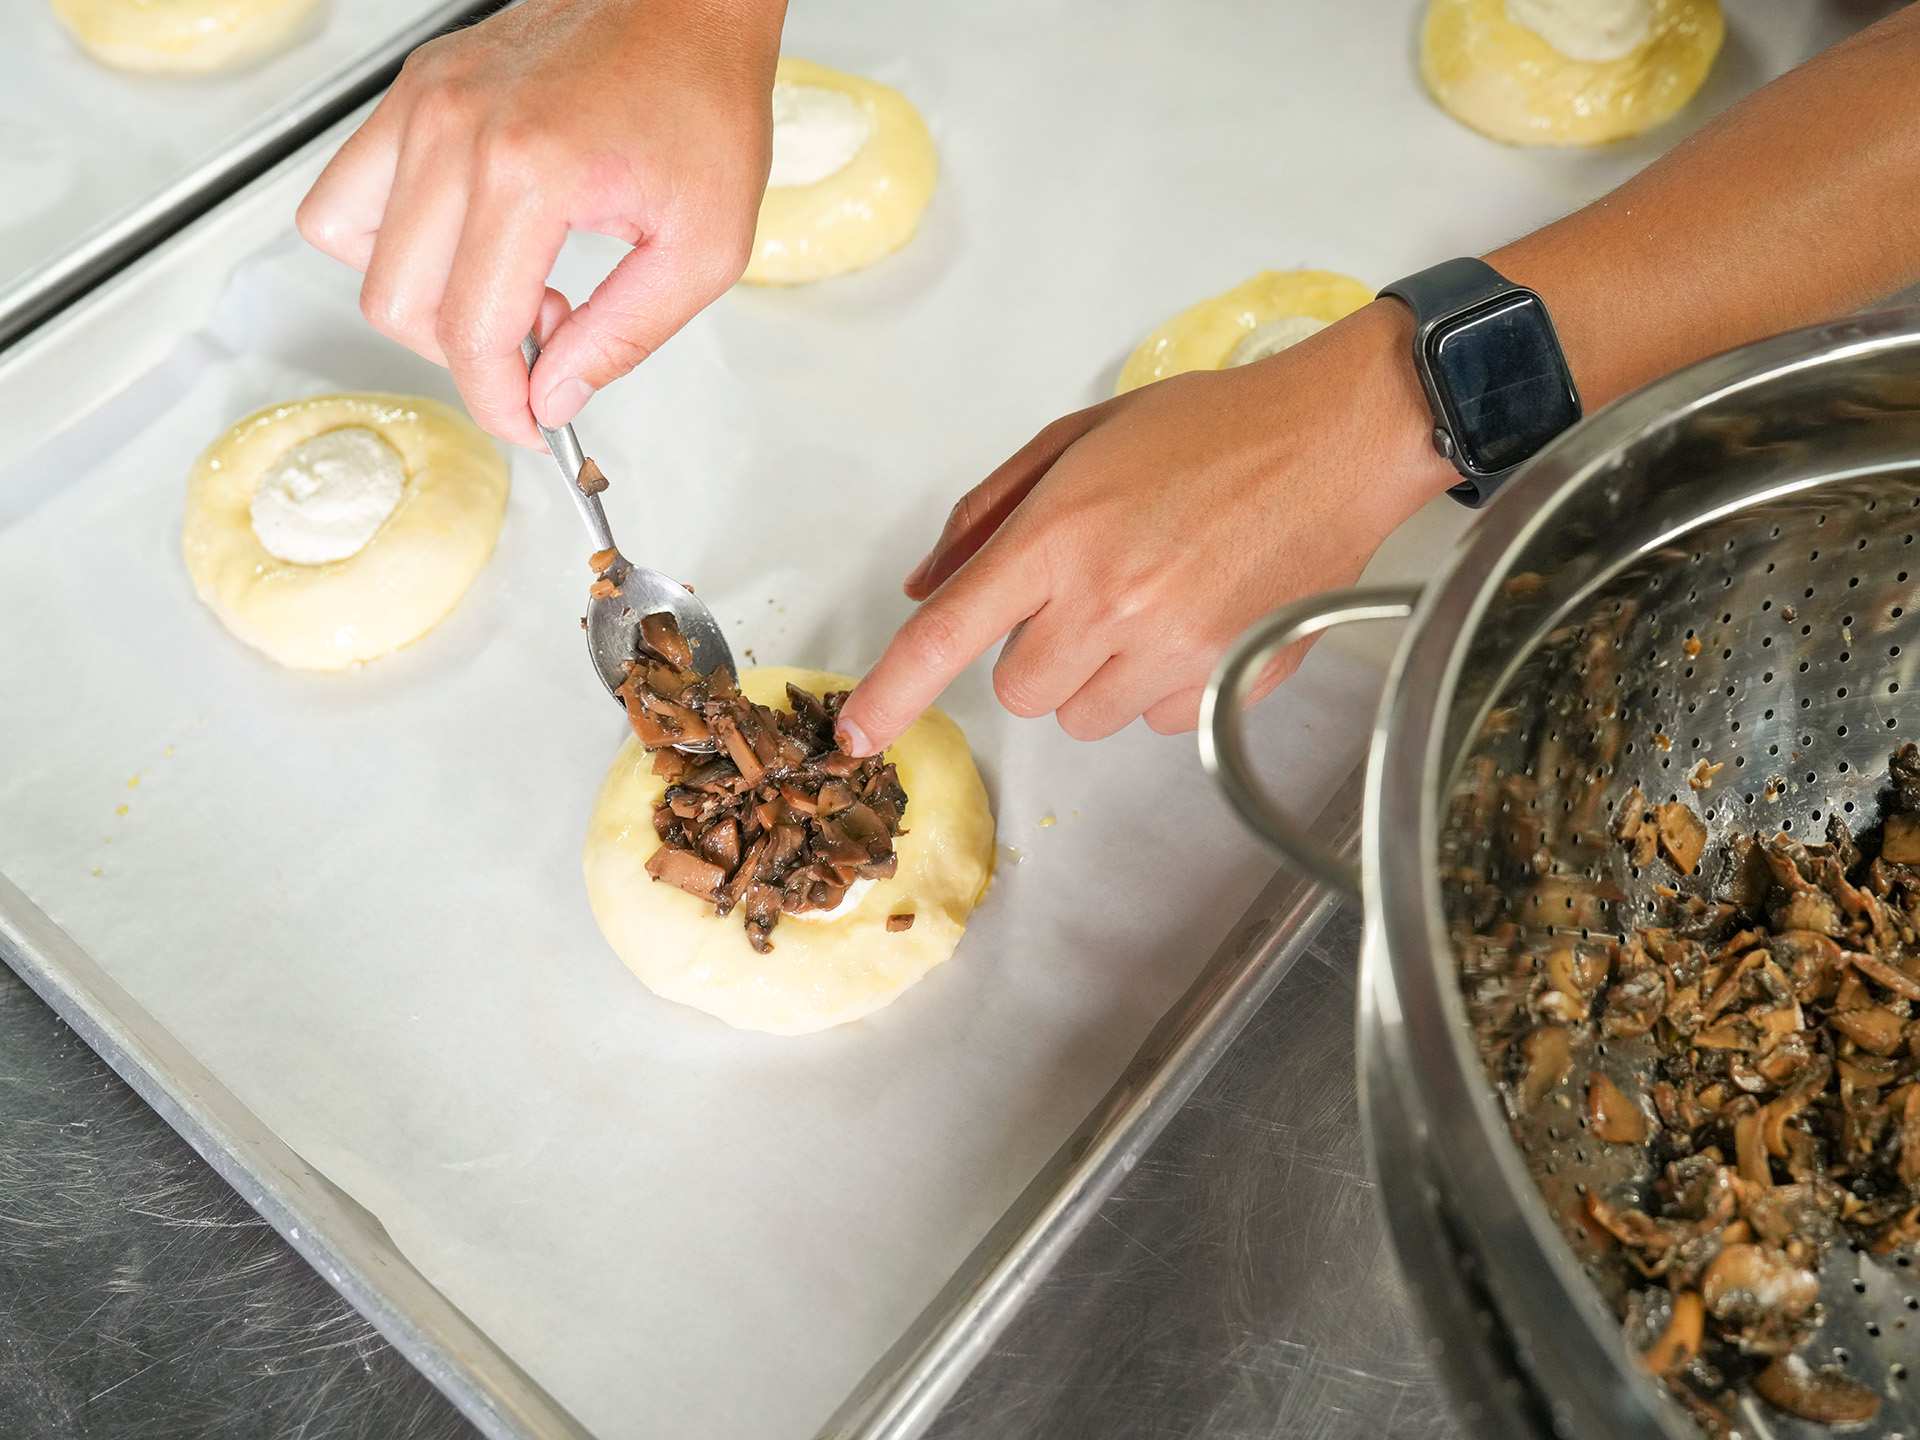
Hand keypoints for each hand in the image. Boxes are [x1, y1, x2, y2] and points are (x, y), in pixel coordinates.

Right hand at [296, 0, 785, 445]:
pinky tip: (475, 240)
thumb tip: (553, 399)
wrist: (689, 4)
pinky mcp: (417, 87)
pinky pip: (351, 188)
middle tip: (545, 337)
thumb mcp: (703, 249)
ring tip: (506, 284)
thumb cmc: (705, 103)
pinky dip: (395, 238)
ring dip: (420, 298)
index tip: (535, 424)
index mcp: (530, 170)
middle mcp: (457, 128)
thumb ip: (623, 338)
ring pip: (348, 245)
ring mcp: (425, 100)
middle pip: (397, 301)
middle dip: (466, 354)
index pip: (471, 331)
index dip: (500, 403)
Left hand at [834, 302, 1457, 755]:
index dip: (892, 693)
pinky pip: (1152, 721)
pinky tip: (1194, 620)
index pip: (949, 635)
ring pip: (1083, 715)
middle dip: (1036, 652)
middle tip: (1085, 592)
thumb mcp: (1079, 439)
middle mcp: (1110, 603)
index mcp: (1061, 534)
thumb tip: (923, 584)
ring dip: (1096, 674)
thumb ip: (989, 513)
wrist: (1338, 441)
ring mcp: (1172, 651)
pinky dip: (1158, 687)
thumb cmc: (1210, 428)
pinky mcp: (1225, 683)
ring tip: (1150, 600)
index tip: (856, 733)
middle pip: (1020, 691)